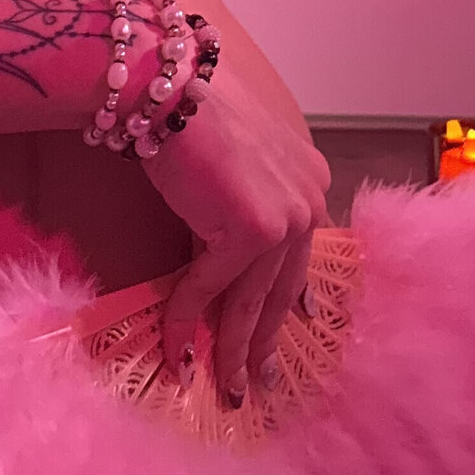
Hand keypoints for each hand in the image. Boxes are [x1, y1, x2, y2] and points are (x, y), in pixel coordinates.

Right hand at [137, 50, 332, 406]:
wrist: (164, 84)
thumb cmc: (186, 112)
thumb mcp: (231, 165)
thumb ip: (246, 209)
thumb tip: (234, 265)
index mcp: (311, 181)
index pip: (300, 257)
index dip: (290, 304)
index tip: (288, 335)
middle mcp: (309, 200)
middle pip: (282, 288)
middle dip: (264, 344)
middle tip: (255, 386)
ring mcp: (285, 217)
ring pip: (252, 301)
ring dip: (231, 352)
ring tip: (223, 390)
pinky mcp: (252, 232)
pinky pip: (211, 289)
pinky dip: (186, 322)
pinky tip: (174, 353)